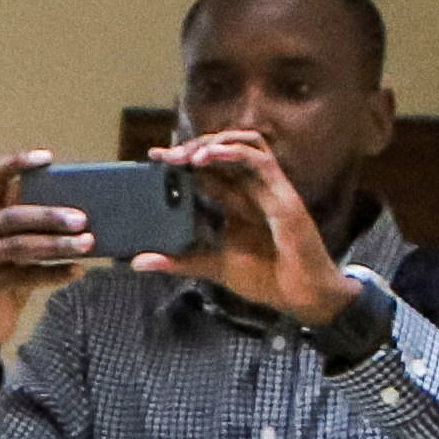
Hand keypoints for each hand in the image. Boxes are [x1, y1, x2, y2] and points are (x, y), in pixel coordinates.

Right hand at [0, 150, 103, 387]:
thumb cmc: (9, 278)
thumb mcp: (18, 245)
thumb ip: (34, 225)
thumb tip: (85, 206)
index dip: (19, 162)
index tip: (48, 157)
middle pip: (13, 215)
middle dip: (50, 215)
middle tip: (82, 219)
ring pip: (20, 246)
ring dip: (57, 245)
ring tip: (87, 243)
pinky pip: (24, 276)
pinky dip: (54, 273)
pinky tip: (78, 271)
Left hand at [151, 131, 360, 327]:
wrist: (302, 295)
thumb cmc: (266, 279)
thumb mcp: (212, 266)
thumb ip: (178, 261)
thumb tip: (137, 262)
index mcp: (238, 202)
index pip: (210, 170)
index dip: (184, 158)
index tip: (154, 157)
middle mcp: (254, 189)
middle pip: (226, 150)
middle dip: (195, 146)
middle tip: (166, 155)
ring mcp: (270, 188)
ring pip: (246, 144)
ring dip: (215, 142)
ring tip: (188, 155)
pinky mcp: (283, 194)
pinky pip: (260, 161)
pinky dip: (233, 153)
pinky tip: (208, 157)